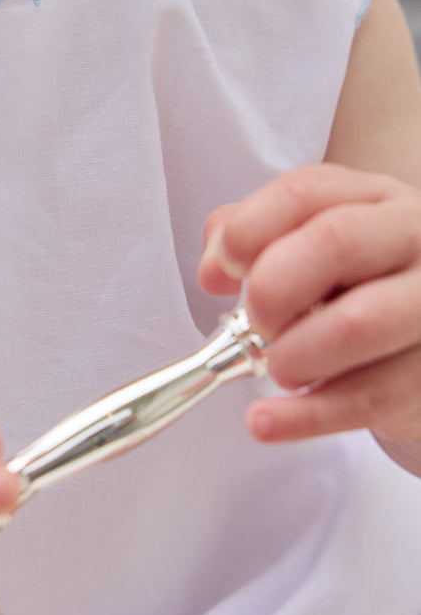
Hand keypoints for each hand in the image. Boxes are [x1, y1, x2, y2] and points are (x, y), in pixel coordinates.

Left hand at [198, 165, 420, 445]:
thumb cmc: (362, 288)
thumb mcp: (313, 247)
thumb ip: (254, 239)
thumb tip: (215, 268)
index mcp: (374, 201)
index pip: (305, 193)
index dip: (249, 230)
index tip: (223, 270)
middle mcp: (414, 239)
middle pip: (335, 241)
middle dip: (273, 286)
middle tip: (255, 323)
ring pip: (359, 322)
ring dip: (294, 353)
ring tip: (276, 369)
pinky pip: (370, 396)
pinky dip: (307, 416)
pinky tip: (269, 421)